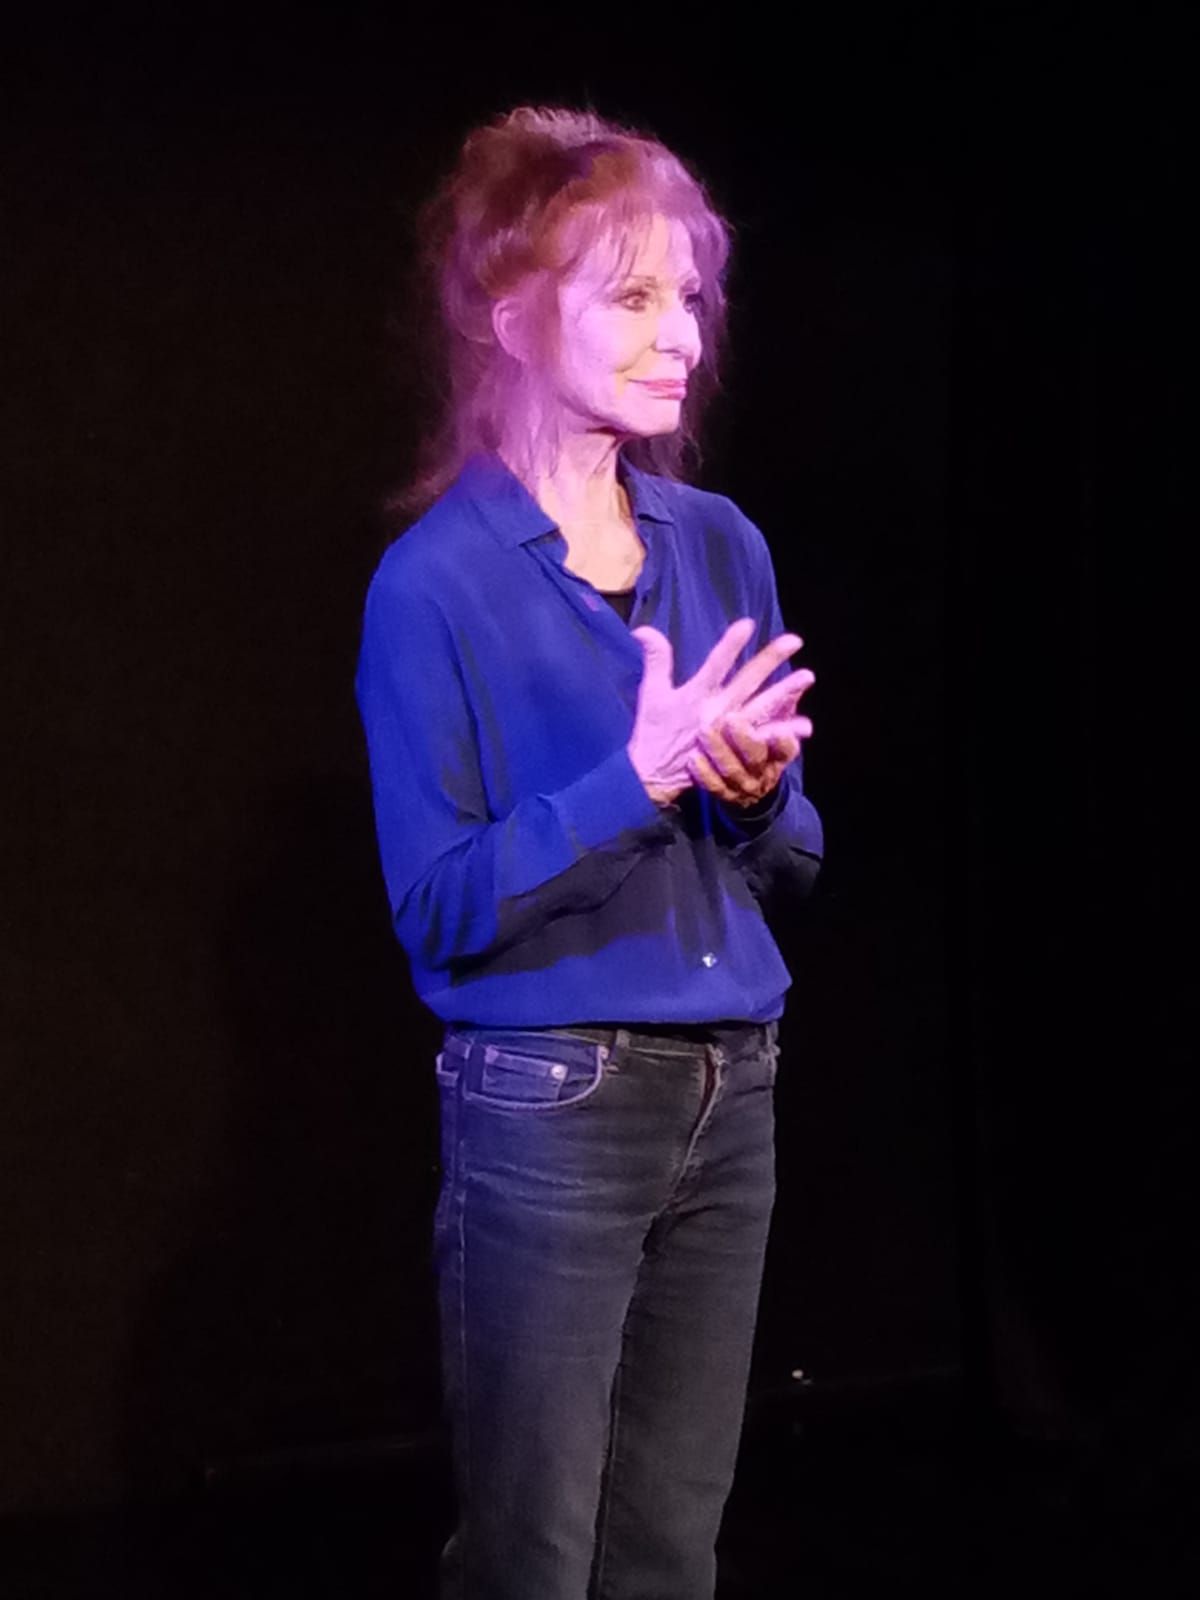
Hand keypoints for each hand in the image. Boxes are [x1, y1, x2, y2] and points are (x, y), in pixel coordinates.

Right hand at [627, 619, 806, 804]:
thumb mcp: (651, 694)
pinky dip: (784, 731)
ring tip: (807, 677)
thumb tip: (642, 630)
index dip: (731, 645)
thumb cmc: (652, 732)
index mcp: (696, 696)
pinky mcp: (736, 749)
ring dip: (786, 692)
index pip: (715, 665)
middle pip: (747, 682)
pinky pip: (765, 739)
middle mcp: (716, 712)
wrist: (654, 776)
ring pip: (762, 708)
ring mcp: (729, 732)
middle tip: (795, 640)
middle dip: (770, 660)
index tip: (748, 624)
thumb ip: (655, 660)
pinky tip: (805, 725)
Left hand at [688, 712, 806, 807]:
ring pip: (732, 770)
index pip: (787, 748)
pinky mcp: (724, 795)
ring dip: (719, 751)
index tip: (779, 729)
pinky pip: (713, 786)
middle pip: (756, 756)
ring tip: (704, 730)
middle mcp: (764, 771)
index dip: (784, 740)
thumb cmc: (761, 744)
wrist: (750, 787)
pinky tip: (692, 758)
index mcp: (780, 754)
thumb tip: (806, 676)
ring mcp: (743, 785)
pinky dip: (703, 773)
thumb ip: (786, 702)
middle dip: (745, 739)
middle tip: (731, 718)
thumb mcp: (776, 724)